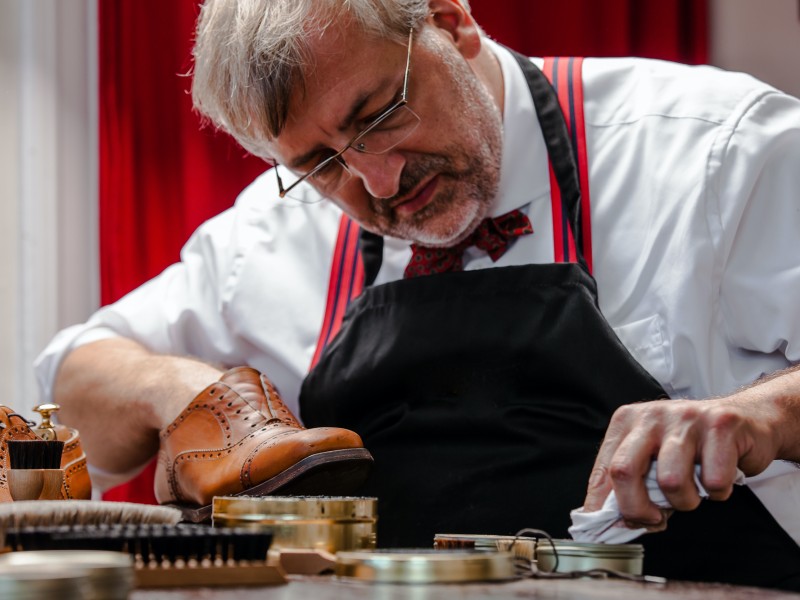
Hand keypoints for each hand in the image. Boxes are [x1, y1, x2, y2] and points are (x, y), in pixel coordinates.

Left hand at [582, 394, 781, 527]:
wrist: (749, 418)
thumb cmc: (696, 445)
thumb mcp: (654, 456)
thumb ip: (632, 482)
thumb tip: (610, 521)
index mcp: (627, 421)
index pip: (604, 468)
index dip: (603, 506)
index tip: (610, 529)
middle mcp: (651, 415)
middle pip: (624, 471)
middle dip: (636, 508)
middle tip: (653, 520)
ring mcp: (685, 418)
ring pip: (670, 481)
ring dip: (685, 501)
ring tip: (694, 491)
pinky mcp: (720, 425)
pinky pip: (713, 481)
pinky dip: (718, 493)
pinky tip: (719, 478)